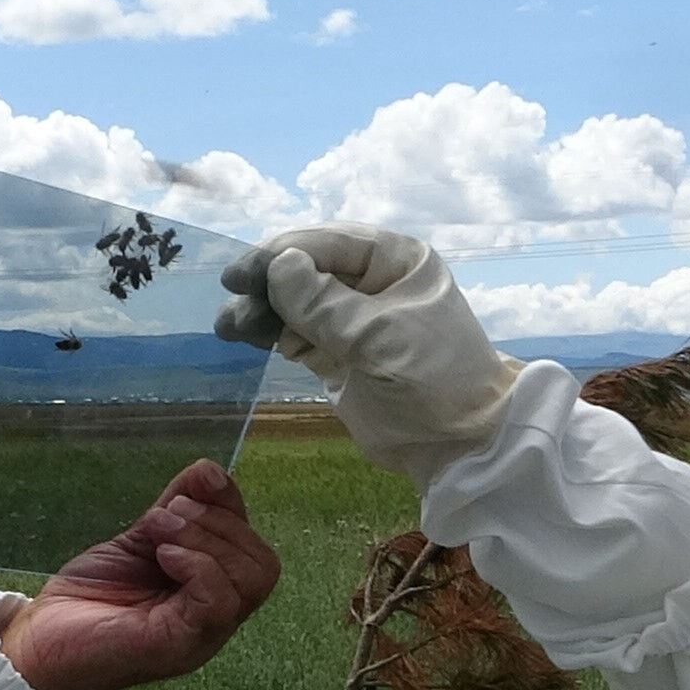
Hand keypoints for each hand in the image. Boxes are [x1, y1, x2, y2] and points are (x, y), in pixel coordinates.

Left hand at [0, 460, 282, 689]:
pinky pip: (220, 602)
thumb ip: (175, 510)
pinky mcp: (179, 644)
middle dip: (219, 522)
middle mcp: (216, 617)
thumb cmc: (89, 597)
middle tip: (165, 517)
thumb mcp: (139, 540)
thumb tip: (210, 471)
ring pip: (250, 580)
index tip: (195, 482)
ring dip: (206, 539)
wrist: (40, 642)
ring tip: (158, 534)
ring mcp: (203, 634)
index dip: (231, 505)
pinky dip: (198, 565)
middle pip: (263, 564)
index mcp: (211, 591)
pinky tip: (163, 556)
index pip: (254, 546)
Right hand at [215, 226, 521, 482]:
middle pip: (306, 270)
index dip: (280, 255)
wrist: (460, 446)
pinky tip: (245, 338)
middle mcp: (372, 281)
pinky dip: (271, 334)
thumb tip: (279, 265)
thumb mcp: (380, 338)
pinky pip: (297, 333)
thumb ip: (326, 304)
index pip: (328, 243)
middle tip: (233, 306)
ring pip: (295, 302)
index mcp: (395, 260)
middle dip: (266, 285)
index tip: (240, 276)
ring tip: (230, 329)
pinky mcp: (338, 353)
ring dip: (262, 311)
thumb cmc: (433, 380)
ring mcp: (353, 318)